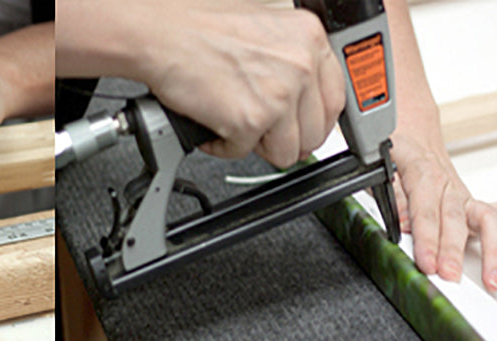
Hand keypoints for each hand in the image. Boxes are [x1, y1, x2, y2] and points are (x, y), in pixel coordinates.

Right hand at [138, 2, 344, 167]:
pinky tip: (214, 121)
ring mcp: (279, 94)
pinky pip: (245, 154)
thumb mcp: (266, 31)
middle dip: (286, 138)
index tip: (302, 128)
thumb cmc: (201, 29)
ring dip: (257, 144)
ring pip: (287, 152)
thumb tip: (305, 103)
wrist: (162, 35)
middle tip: (261, 129)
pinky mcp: (252, 120)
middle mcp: (300, 64)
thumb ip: (292, 63)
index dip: (315, 121)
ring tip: (233, 120)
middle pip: (315, 133)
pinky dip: (224, 146)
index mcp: (309, 38)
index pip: (335, 99)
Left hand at [389, 126, 496, 290]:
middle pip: (455, 218)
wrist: (413, 136)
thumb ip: (391, 197)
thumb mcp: (382, 169)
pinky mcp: (476, 206)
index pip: (425, 208)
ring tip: (492, 279)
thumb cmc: (397, 157)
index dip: (427, 237)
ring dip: (492, 250)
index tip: (427, 262)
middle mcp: (448, 186)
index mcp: (421, 172)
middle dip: (453, 250)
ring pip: (488, 218)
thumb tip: (401, 223)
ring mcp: (465, 197)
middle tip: (449, 275)